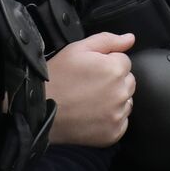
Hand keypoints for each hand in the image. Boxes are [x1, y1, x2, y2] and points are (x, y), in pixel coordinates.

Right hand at [45, 32, 134, 147]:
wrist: (39, 110)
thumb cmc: (56, 78)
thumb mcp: (77, 49)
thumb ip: (107, 40)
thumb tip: (130, 38)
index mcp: (114, 69)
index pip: (124, 61)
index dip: (107, 63)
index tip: (91, 70)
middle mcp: (121, 93)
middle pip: (128, 81)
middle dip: (113, 80)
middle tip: (89, 84)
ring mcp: (118, 115)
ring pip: (126, 101)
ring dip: (114, 99)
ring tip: (90, 99)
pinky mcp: (114, 132)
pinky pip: (121, 121)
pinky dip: (111, 118)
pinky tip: (93, 114)